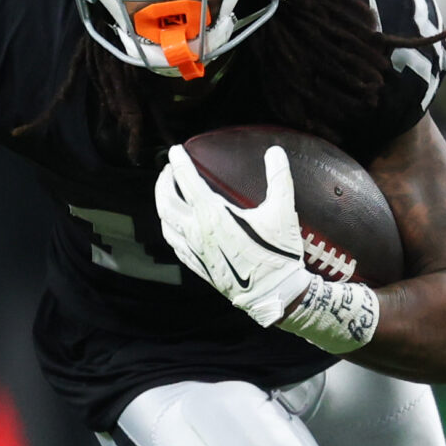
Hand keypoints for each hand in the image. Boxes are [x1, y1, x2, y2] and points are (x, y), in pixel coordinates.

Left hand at [155, 143, 314, 326]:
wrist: (273, 294)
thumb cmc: (278, 253)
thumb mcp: (283, 211)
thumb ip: (279, 178)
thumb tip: (275, 151)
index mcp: (214, 214)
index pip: (187, 181)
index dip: (179, 162)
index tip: (175, 150)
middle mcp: (197, 231)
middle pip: (166, 201)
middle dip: (164, 182)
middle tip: (169, 170)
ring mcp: (194, 250)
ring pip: (165, 222)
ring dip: (162, 203)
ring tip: (167, 193)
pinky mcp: (198, 265)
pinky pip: (173, 243)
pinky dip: (168, 227)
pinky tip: (174, 224)